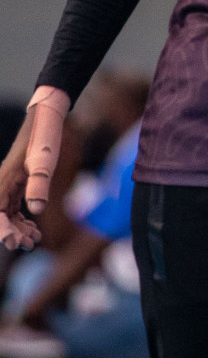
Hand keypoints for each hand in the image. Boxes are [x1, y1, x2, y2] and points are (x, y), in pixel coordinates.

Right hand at [0, 87, 69, 251]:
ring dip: (18, 230)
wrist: (45, 123)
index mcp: (1, 184)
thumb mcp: (43, 163)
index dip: (3, 231)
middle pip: (0, 219)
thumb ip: (39, 185)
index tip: (14, 242)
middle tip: (30, 244)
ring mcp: (6, 188)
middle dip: (12, 234)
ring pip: (6, 217)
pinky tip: (33, 229)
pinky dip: (21, 222)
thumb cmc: (43, 141)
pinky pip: (12, 211)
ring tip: (34, 239)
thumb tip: (36, 209)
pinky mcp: (15, 188)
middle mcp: (0, 188)